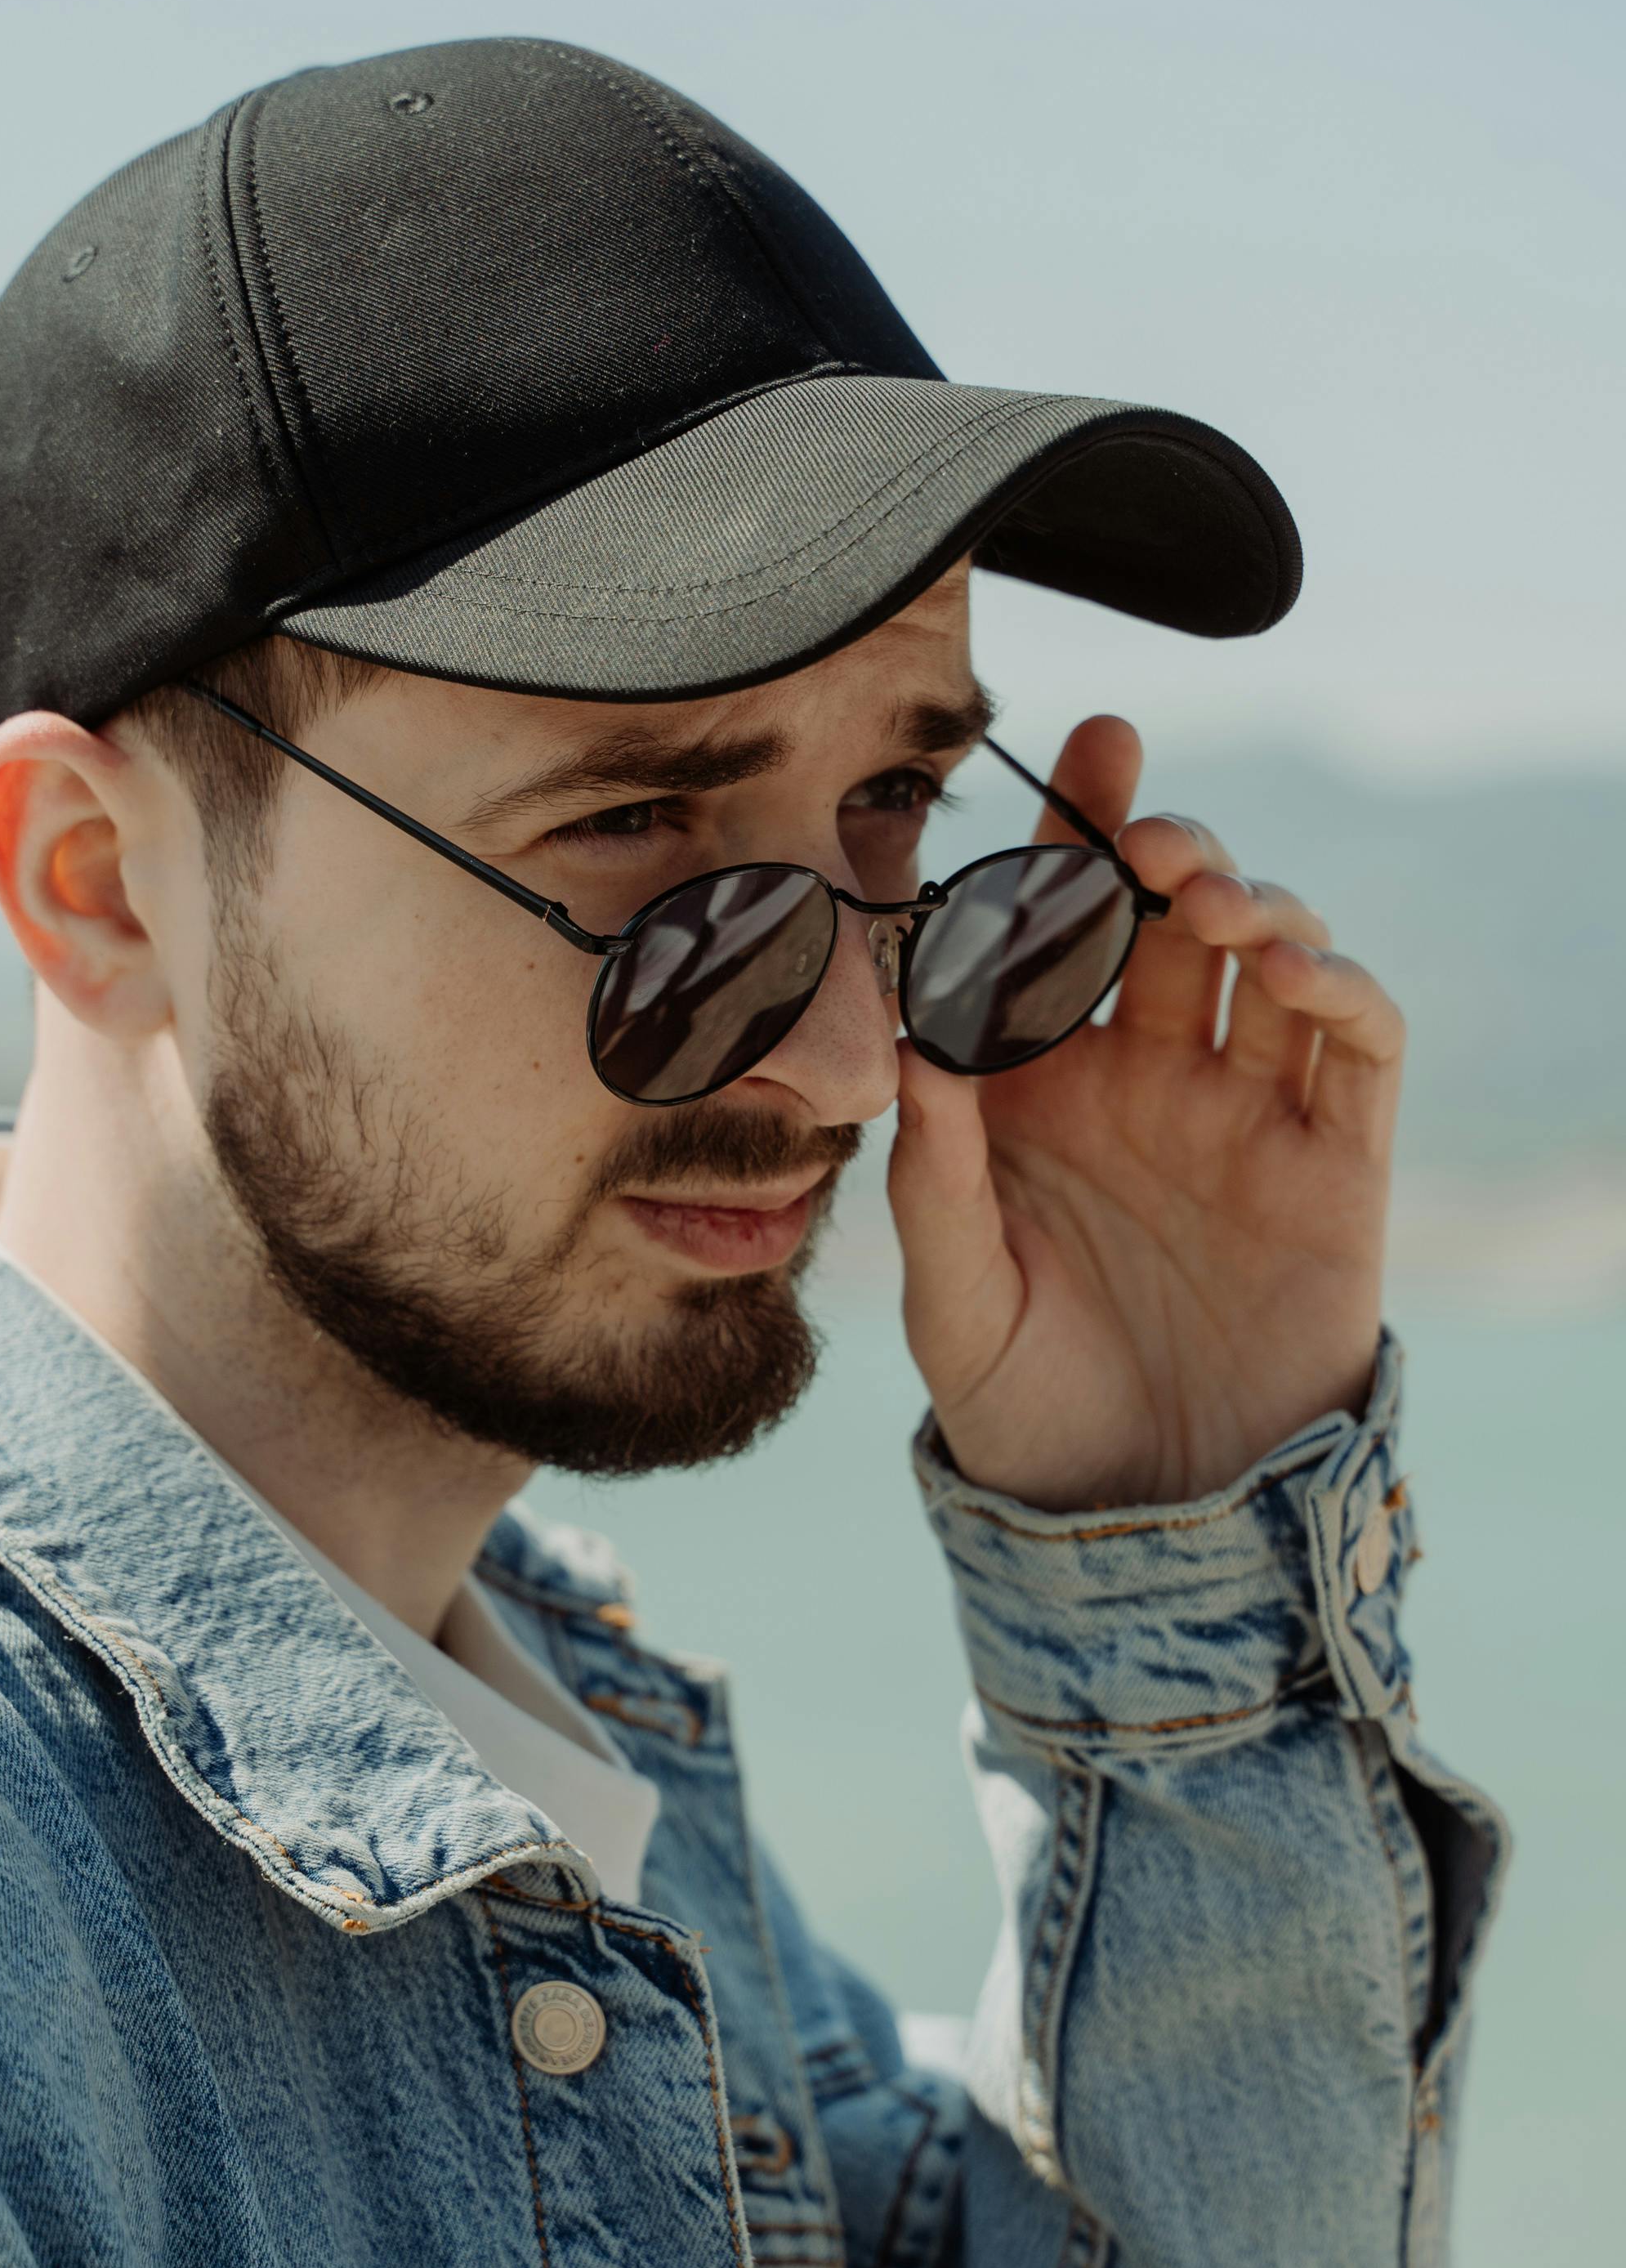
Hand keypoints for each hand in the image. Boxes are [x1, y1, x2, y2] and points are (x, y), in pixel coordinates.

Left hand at [887, 715, 1402, 1510]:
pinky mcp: (1334, 1163)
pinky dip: (1338, 985)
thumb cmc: (1025, 1405)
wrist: (1141, 1515)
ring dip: (1246, 898)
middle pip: (1165, 914)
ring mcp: (1246, 1112)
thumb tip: (910, 1037)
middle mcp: (1147, 1077)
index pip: (1056, 930)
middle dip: (1158, 840)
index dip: (1069, 838)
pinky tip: (1288, 966)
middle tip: (1138, 815)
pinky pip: (1356, 1045)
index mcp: (1041, 1087)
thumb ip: (933, 1172)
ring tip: (1203, 897)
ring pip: (1267, 953)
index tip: (1075, 752)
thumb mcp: (953, 1295)